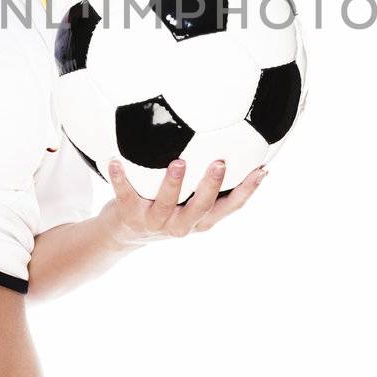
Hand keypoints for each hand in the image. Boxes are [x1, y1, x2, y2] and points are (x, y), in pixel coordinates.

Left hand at [102, 156, 270, 246]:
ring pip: (168, 204)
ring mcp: (155, 222)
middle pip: (202, 208)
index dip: (248, 191)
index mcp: (200, 220)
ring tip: (179, 163)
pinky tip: (115, 160)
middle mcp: (181, 224)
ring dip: (174, 184)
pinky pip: (125, 194)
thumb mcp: (188, 201)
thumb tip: (234, 141)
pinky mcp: (129, 216)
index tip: (261, 169)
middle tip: (220, 163)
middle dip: (212, 186)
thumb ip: (206, 180)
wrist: (121, 235)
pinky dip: (120, 177)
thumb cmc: (162, 207)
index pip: (230, 207)